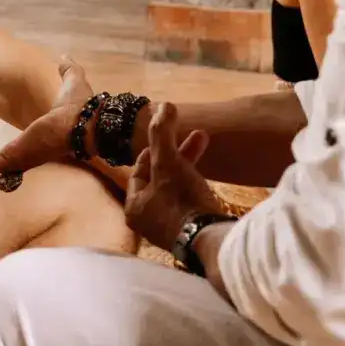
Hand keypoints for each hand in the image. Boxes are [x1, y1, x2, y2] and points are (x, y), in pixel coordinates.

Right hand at [0, 57, 93, 189]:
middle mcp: (28, 155)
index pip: (17, 154)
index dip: (4, 158)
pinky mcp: (14, 159)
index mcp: (39, 140)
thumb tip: (65, 59)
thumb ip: (68, 72)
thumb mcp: (72, 85)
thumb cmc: (82, 108)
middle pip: (1, 170)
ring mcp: (20, 160)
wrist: (88, 123)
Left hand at [125, 103, 219, 251]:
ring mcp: (169, 230)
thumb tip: (164, 105)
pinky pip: (189, 204)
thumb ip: (163, 134)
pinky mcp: (190, 234)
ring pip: (176, 190)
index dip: (154, 148)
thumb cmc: (181, 201)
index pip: (139, 171)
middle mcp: (147, 221)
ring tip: (207, 149)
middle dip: (179, 154)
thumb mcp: (168, 163)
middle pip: (161, 180)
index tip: (169, 135)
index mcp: (134, 206)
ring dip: (190, 168)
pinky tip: (210, 181)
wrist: (210, 241)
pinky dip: (196, 187)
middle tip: (200, 136)